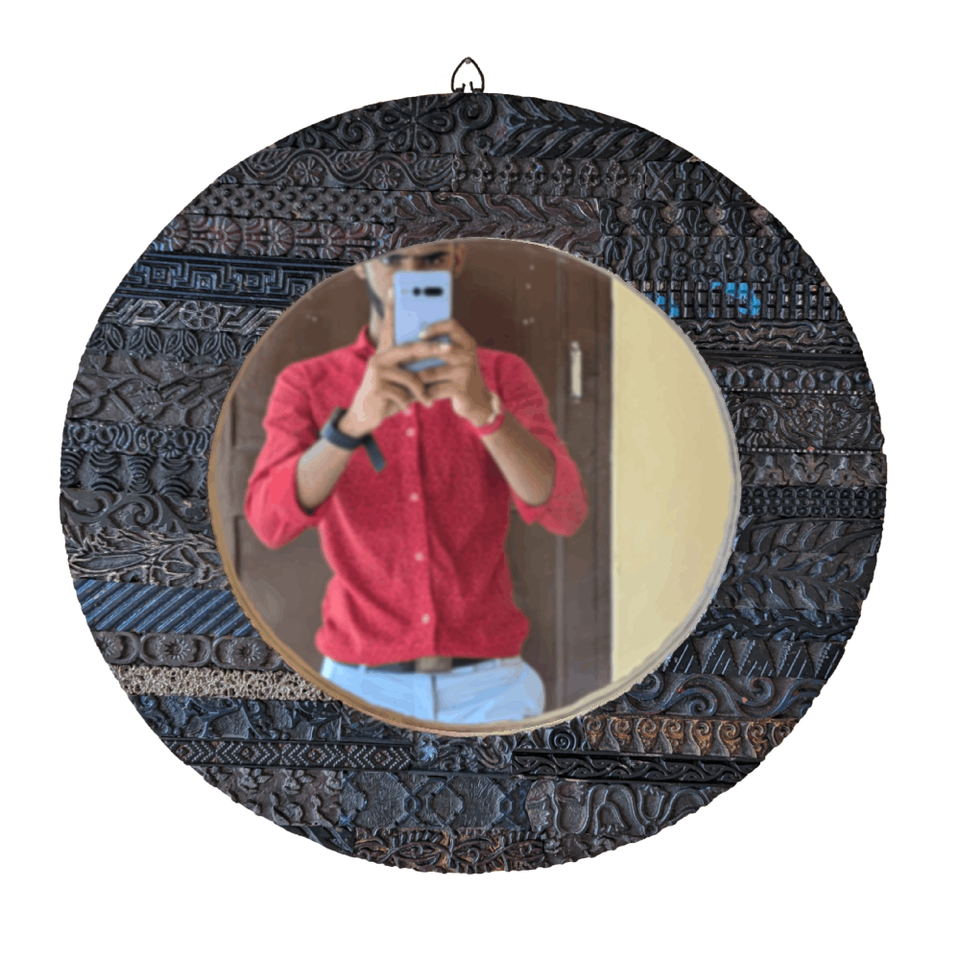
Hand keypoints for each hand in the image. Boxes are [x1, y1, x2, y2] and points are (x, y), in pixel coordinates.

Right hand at [339, 291, 449, 436]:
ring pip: (410, 376)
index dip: (391, 309)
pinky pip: (403, 392)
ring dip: (421, 392)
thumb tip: (436, 357)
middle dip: (433, 349)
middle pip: (411, 348)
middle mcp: (379, 357)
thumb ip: (412, 368)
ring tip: (426, 402)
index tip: (395, 289)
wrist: (365, 417)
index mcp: (386, 353)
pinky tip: (404, 407)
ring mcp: (376, 370)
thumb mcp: (402, 381)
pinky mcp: (376, 386)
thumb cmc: (388, 396)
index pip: (389, 327)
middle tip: (451, 349)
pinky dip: (408, 402)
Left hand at [416, 319, 494, 427]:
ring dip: (417, 378)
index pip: (451, 325)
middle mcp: (468, 355)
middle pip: (437, 350)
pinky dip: (423, 393)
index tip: (420, 335)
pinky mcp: (461, 390)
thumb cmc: (458, 375)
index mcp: (467, 343)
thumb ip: (441, 348)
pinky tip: (418, 395)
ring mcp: (466, 372)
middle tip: (402, 360)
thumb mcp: (456, 359)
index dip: (434, 327)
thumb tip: (411, 340)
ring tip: (408, 380)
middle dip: (417, 356)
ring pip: (430, 373)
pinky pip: (434, 389)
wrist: (477, 400)